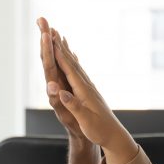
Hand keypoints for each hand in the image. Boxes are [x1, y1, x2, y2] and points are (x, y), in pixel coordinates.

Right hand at [35, 17, 136, 163]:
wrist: (114, 136)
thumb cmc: (99, 130)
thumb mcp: (86, 121)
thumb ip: (74, 106)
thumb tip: (62, 93)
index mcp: (83, 91)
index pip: (68, 68)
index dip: (58, 53)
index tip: (49, 38)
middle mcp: (86, 85)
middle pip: (70, 61)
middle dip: (59, 44)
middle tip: (49, 27)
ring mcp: (88, 86)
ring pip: (74, 63)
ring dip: (64, 49)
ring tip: (57, 35)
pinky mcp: (88, 90)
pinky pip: (77, 70)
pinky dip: (71, 60)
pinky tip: (70, 55)